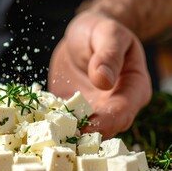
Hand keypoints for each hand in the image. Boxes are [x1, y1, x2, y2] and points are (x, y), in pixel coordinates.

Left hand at [49, 12, 151, 138]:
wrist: (84, 36)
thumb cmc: (101, 31)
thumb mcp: (107, 34)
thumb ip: (109, 55)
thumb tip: (104, 80)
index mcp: (134, 89)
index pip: (123, 111)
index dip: (107, 122)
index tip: (87, 126)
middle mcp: (117, 106)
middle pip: (105, 129)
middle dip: (85, 135)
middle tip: (63, 138)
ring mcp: (94, 112)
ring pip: (84, 132)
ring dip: (67, 135)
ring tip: (47, 137)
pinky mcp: (73, 113)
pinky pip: (64, 123)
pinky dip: (52, 127)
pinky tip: (37, 126)